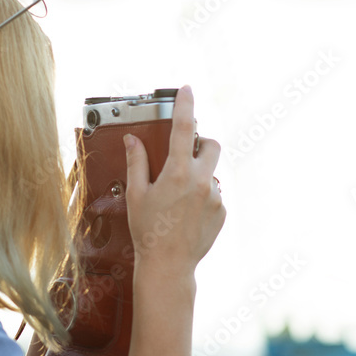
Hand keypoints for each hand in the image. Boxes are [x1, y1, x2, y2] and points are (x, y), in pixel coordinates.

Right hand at [123, 85, 225, 276]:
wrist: (168, 265)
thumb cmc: (148, 231)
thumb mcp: (136, 194)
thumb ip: (137, 162)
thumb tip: (132, 140)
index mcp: (179, 173)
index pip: (185, 127)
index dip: (186, 104)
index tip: (187, 89)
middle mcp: (202, 181)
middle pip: (212, 145)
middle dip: (202, 143)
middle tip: (185, 154)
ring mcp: (215, 197)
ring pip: (212, 172)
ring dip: (198, 175)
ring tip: (178, 197)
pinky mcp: (222, 211)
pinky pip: (214, 194)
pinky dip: (202, 196)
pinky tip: (185, 213)